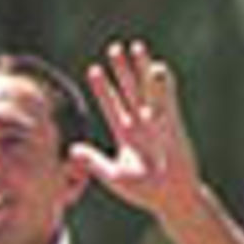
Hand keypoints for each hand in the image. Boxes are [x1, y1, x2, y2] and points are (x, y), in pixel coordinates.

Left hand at [74, 40, 201, 221]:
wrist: (172, 197)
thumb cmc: (144, 192)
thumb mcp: (114, 176)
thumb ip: (93, 161)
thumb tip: (71, 149)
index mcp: (126, 136)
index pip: (111, 106)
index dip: (102, 88)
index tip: (93, 70)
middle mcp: (141, 124)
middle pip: (128, 90)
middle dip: (121, 70)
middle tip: (114, 48)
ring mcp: (158, 122)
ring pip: (147, 89)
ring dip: (141, 69)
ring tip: (135, 47)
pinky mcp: (173, 123)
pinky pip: (168, 99)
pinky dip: (162, 83)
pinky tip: (156, 66)